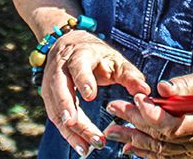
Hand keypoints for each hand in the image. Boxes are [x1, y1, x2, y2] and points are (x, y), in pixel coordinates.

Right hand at [42, 30, 150, 155]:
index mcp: (79, 55)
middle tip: (76, 124)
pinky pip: (55, 117)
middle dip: (66, 106)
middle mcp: (60, 67)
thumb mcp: (114, 60)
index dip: (83, 80)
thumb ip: (129, 75)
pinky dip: (67, 133)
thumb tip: (144, 91)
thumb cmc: (96, 56)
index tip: (90, 96)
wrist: (70, 46)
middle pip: (59, 87)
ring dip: (69, 128)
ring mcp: (50, 82)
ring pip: (55, 106)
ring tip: (84, 146)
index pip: (78, 66)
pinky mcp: (48, 96)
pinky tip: (80, 145)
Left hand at [102, 64, 192, 157]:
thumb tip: (162, 87)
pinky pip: (170, 155)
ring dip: (135, 140)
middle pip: (162, 136)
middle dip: (134, 123)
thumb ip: (186, 84)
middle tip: (112, 110)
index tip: (134, 100)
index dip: (150, 115)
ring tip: (113, 131)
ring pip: (162, 150)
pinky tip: (132, 147)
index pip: (172, 124)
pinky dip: (149, 152)